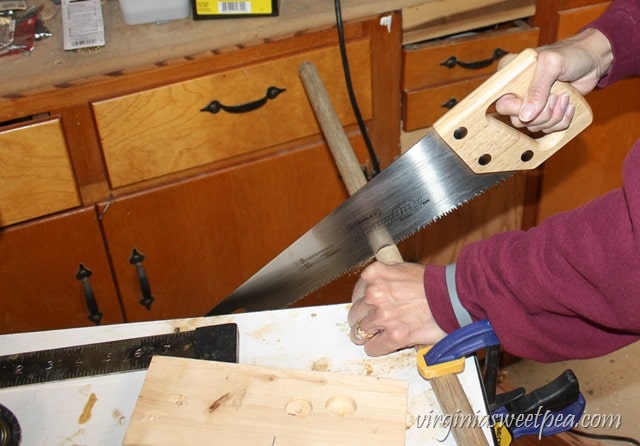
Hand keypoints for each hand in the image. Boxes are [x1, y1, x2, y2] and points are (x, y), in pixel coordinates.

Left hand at [347, 261, 446, 355]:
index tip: (369, 308)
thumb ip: (384, 278)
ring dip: (366, 335)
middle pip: (355, 313)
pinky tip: (381, 345)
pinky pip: (372, 347)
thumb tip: (374, 290)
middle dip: (362, 319)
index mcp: (374, 274)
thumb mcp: (402, 269)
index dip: (363, 303)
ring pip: (359, 332)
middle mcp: (374, 294)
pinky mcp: (394, 335)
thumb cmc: (433, 283)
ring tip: (375, 336)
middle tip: (372, 323)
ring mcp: (383, 316)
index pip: (357, 294)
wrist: (453, 296)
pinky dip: (375, 348)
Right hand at [496, 28, 611, 132]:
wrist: (592, 60)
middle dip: (541, 114)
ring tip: (564, 98)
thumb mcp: (551, 64)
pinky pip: (547, 129)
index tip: (536, 101)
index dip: (518, 108)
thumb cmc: (572, 54)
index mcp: (510, 75)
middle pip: (517, 120)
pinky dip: (562, 121)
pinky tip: (568, 105)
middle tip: (555, 97)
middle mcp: (516, 92)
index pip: (502, 103)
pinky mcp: (544, 112)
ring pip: (533, 126)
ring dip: (554, 117)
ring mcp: (530, 104)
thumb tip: (525, 116)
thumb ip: (537, 88)